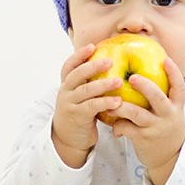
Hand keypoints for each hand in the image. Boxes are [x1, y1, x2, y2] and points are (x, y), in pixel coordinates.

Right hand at [50, 43, 123, 167]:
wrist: (68, 139)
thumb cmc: (80, 113)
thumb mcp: (80, 97)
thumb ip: (89, 83)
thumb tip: (110, 65)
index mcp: (67, 84)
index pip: (69, 65)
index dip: (79, 55)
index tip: (92, 46)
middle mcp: (65, 91)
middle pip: (77, 74)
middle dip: (93, 66)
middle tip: (111, 61)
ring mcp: (70, 104)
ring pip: (86, 90)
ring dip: (103, 84)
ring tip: (118, 81)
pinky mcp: (77, 116)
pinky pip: (92, 107)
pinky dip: (105, 102)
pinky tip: (118, 101)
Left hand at [107, 57, 184, 184]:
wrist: (170, 159)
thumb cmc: (165, 129)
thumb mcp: (170, 113)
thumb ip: (163, 97)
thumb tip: (145, 72)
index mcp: (176, 107)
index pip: (179, 87)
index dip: (173, 73)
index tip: (165, 59)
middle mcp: (168, 115)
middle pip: (158, 98)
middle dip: (145, 86)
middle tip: (133, 78)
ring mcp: (156, 127)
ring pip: (137, 114)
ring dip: (122, 107)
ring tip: (111, 102)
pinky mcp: (144, 139)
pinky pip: (127, 129)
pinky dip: (117, 126)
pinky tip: (113, 127)